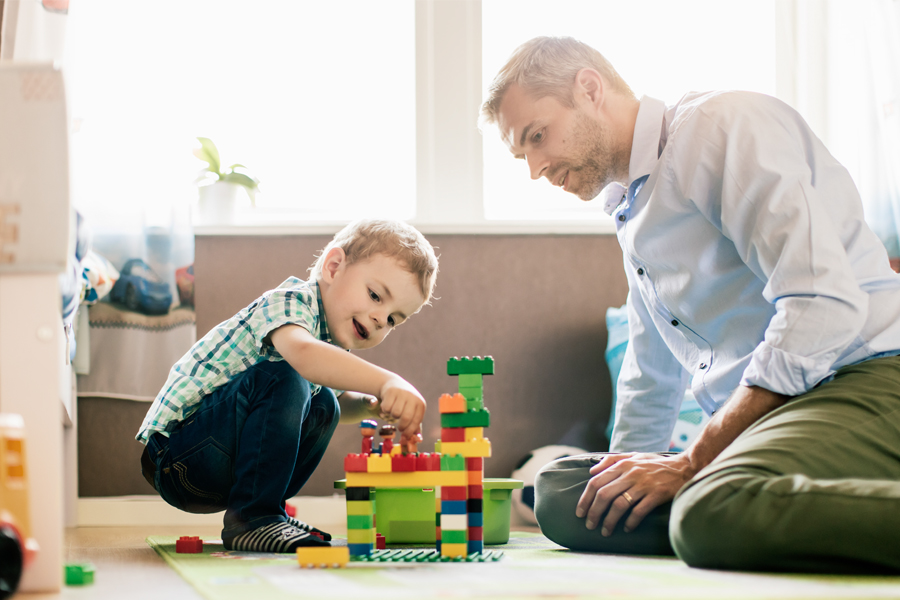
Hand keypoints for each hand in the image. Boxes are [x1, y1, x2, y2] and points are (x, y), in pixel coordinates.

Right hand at [377, 376, 425, 440]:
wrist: (394, 384)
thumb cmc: (405, 403)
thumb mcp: (413, 412)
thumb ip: (415, 426)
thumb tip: (418, 440)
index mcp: (420, 403)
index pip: (416, 420)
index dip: (410, 431)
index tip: (405, 436)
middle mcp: (412, 397)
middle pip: (406, 418)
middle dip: (401, 426)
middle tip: (399, 428)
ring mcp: (402, 393)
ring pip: (395, 413)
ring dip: (392, 416)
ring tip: (393, 413)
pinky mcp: (391, 392)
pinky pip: (386, 408)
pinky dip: (385, 411)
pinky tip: (388, 406)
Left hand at [575, 452, 695, 535]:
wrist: (685, 467)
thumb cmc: (656, 464)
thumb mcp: (634, 455)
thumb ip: (612, 460)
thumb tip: (592, 471)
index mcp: (623, 464)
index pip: (596, 482)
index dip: (585, 498)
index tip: (580, 512)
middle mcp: (631, 473)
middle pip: (604, 495)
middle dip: (593, 512)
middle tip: (589, 525)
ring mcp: (644, 484)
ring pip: (619, 504)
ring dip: (609, 521)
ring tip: (605, 531)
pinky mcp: (657, 494)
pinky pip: (638, 511)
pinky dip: (630, 522)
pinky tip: (626, 528)